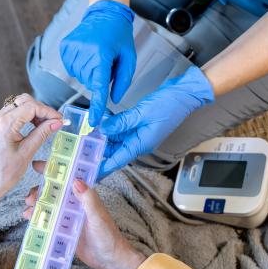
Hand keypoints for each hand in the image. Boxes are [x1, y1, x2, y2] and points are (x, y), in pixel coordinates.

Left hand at [0, 95, 62, 253]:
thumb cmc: (3, 174)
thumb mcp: (27, 153)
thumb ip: (42, 133)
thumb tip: (57, 122)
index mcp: (5, 124)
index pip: (31, 106)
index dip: (48, 111)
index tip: (60, 120)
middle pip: (24, 100)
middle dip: (41, 109)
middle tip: (54, 122)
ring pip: (19, 104)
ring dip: (34, 111)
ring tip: (45, 125)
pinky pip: (13, 112)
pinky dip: (26, 115)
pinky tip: (34, 127)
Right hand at [24, 172, 144, 268]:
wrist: (110, 260)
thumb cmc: (109, 237)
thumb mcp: (98, 217)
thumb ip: (88, 199)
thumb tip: (76, 180)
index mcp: (83, 196)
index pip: (67, 179)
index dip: (52, 170)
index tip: (36, 165)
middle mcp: (74, 204)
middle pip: (53, 193)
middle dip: (39, 192)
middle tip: (30, 198)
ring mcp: (68, 218)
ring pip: (48, 207)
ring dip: (36, 206)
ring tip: (27, 212)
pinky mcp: (63, 231)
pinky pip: (48, 222)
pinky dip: (38, 220)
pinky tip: (30, 221)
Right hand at [60, 0, 135, 126]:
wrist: (105, 13)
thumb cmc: (119, 36)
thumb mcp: (129, 58)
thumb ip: (122, 81)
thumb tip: (112, 99)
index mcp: (101, 55)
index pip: (98, 87)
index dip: (97, 106)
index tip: (93, 121)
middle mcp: (84, 52)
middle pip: (89, 82)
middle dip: (98, 78)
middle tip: (106, 62)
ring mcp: (72, 49)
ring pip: (79, 76)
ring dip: (89, 71)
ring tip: (96, 55)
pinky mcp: (65, 46)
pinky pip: (71, 67)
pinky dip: (80, 65)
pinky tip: (86, 53)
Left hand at [99, 66, 213, 176]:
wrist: (185, 94)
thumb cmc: (169, 105)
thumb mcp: (141, 113)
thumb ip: (121, 122)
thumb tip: (103, 129)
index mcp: (141, 144)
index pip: (118, 160)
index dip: (103, 168)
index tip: (91, 173)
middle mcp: (140, 141)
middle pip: (115, 150)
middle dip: (100, 150)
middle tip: (82, 148)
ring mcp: (140, 132)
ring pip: (118, 139)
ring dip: (105, 137)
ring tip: (88, 135)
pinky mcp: (140, 123)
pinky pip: (123, 128)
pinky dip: (113, 126)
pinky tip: (102, 122)